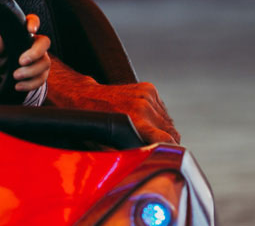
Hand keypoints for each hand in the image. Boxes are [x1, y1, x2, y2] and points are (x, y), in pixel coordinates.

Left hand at [0, 13, 51, 91]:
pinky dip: (30, 84)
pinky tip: (18, 86)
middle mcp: (36, 44)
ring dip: (30, 71)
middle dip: (35, 53)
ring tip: (15, 76)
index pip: (33, 21)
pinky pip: (41, 79)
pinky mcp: (41, 74)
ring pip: (45, 63)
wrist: (0, 73)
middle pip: (45, 43)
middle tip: (21, 61)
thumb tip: (2, 38)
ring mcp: (41, 59)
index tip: (30, 30)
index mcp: (24, 34)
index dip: (34, 23)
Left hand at [47, 59, 180, 143]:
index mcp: (136, 121)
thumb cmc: (93, 123)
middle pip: (171, 131)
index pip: (167, 139)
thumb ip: (129, 155)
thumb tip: (145, 165)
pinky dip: (157, 116)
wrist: (83, 96)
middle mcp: (144, 107)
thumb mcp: (107, 146)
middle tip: (155, 146)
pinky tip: (143, 118)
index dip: (171, 150)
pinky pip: (162, 108)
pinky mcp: (148, 88)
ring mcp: (147, 95)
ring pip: (168, 120)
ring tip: (145, 130)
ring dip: (162, 128)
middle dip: (167, 141)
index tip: (169, 156)